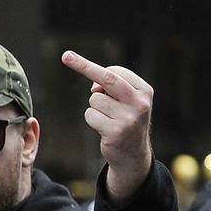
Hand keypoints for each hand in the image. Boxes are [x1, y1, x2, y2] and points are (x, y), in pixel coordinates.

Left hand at [61, 50, 154, 205]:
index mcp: (144, 90)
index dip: (92, 67)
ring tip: (107, 118)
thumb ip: (113, 89)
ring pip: (94, 100)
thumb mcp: (126, 102)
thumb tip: (94, 86)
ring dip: (94, 108)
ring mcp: (129, 118)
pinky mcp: (116, 132)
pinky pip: (91, 115)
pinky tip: (104, 129)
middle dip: (84, 66)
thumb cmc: (125, 121)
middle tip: (66, 56)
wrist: (133, 154)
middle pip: (108, 78)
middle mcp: (140, 102)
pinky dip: (92, 120)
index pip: (116, 71)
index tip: (71, 57)